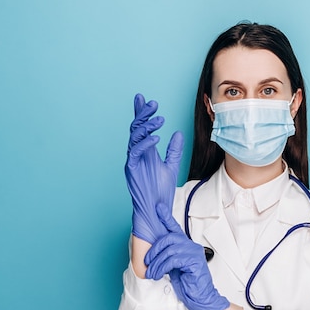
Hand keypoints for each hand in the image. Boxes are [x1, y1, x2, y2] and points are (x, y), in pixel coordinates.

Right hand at [125, 94, 183, 242]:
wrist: (155, 211)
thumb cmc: (160, 192)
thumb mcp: (171, 166)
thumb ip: (173, 150)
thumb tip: (178, 133)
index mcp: (145, 151)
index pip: (142, 128)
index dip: (142, 113)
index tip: (143, 99)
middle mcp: (137, 153)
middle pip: (136, 128)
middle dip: (143, 114)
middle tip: (152, 103)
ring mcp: (132, 161)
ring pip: (134, 137)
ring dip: (146, 126)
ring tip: (159, 119)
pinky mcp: (131, 169)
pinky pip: (135, 152)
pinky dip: (145, 143)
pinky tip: (156, 137)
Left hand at [145, 204, 229, 309]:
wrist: (200, 297)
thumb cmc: (187, 283)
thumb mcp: (173, 267)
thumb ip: (167, 257)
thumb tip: (152, 255)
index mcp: (186, 246)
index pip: (175, 228)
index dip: (166, 217)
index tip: (158, 207)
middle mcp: (191, 246)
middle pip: (169, 238)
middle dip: (154, 250)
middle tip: (147, 262)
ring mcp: (194, 253)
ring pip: (169, 250)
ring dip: (156, 263)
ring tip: (152, 273)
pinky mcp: (194, 262)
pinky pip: (174, 260)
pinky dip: (162, 267)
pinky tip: (159, 275)